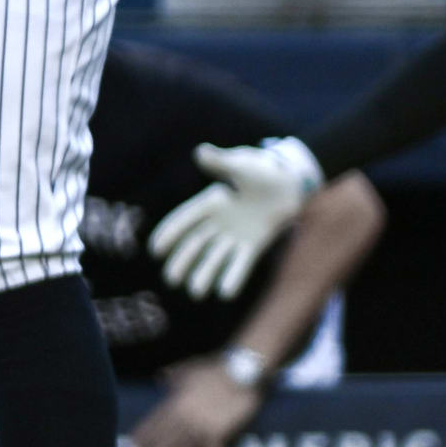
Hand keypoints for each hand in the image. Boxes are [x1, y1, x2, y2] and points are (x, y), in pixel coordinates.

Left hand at [130, 354, 267, 446]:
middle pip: (165, 441)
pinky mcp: (219, 433)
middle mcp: (184, 416)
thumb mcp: (189, 368)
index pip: (154, 423)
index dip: (143, 437)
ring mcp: (201, 426)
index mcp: (175, 402)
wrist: (241, 370)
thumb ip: (173, 375)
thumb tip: (160, 376)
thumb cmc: (215, 367)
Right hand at [148, 135, 323, 302]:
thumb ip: (221, 163)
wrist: (290, 183)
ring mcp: (235, 235)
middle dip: (183, 261)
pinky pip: (241, 263)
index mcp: (211, 202)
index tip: (155, 250)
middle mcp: (219, 221)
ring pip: (216, 257)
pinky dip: (234, 277)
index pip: (185, 219)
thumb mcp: (240, 164)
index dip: (170, 233)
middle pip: (196, 243)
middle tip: (171, 280)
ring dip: (205, 274)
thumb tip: (201, 153)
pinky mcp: (253, 245)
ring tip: (196, 293)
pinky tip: (226, 293)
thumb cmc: (262, 170)